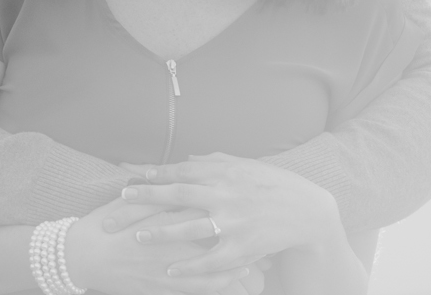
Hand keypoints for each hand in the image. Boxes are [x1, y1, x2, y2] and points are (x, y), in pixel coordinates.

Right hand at [63, 198, 253, 294]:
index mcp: (163, 214)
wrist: (80, 257)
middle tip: (266, 240)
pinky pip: (198, 290)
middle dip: (243, 241)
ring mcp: (166, 266)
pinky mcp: (161, 287)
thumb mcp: (130, 201)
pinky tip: (233, 286)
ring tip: (258, 269)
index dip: (231, 211)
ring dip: (238, 270)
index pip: (206, 210)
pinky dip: (218, 288)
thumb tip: (181, 176)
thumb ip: (158, 190)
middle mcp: (170, 241)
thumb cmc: (103, 225)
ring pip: (212, 270)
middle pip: (217, 240)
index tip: (252, 211)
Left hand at [116, 155, 339, 278]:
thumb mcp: (246, 165)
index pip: (183, 170)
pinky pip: (211, 261)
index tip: (132, 176)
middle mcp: (227, 194)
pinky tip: (170, 272)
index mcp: (225, 172)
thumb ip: (215, 162)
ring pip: (191, 228)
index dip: (156, 174)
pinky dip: (190, 268)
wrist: (309, 212)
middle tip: (122, 200)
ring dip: (162, 233)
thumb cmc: (274, 185)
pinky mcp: (244, 248)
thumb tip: (188, 158)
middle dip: (148, 197)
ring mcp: (235, 222)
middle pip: (179, 193)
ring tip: (137, 237)